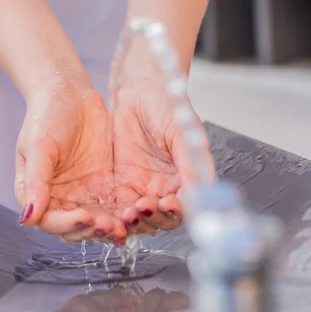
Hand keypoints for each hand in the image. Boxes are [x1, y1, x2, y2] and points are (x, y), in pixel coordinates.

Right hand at [15, 84, 127, 242]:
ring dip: (109, 229)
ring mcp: (83, 195)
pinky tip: (136, 214)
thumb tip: (27, 219)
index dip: (67, 225)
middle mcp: (60, 200)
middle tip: (110, 226)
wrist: (69, 93)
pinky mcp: (104, 187)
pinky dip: (124, 215)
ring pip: (97, 223)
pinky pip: (115, 208)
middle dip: (92, 231)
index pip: (50, 222)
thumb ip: (35, 182)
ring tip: (124, 227)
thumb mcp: (38, 146)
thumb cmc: (46, 115)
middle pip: (76, 229)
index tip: (84, 218)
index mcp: (37, 195)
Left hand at [110, 77, 213, 234]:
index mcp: (183, 179)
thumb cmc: (163, 105)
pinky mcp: (118, 187)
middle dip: (154, 218)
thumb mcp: (180, 131)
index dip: (177, 210)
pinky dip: (115, 217)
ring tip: (127, 214)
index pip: (184, 206)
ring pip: (140, 220)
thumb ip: (190, 161)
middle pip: (162, 219)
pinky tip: (110, 215)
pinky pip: (117, 210)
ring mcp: (140, 190)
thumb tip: (199, 189)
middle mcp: (164, 189)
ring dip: (135, 222)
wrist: (135, 89)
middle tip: (143, 207)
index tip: (168, 203)